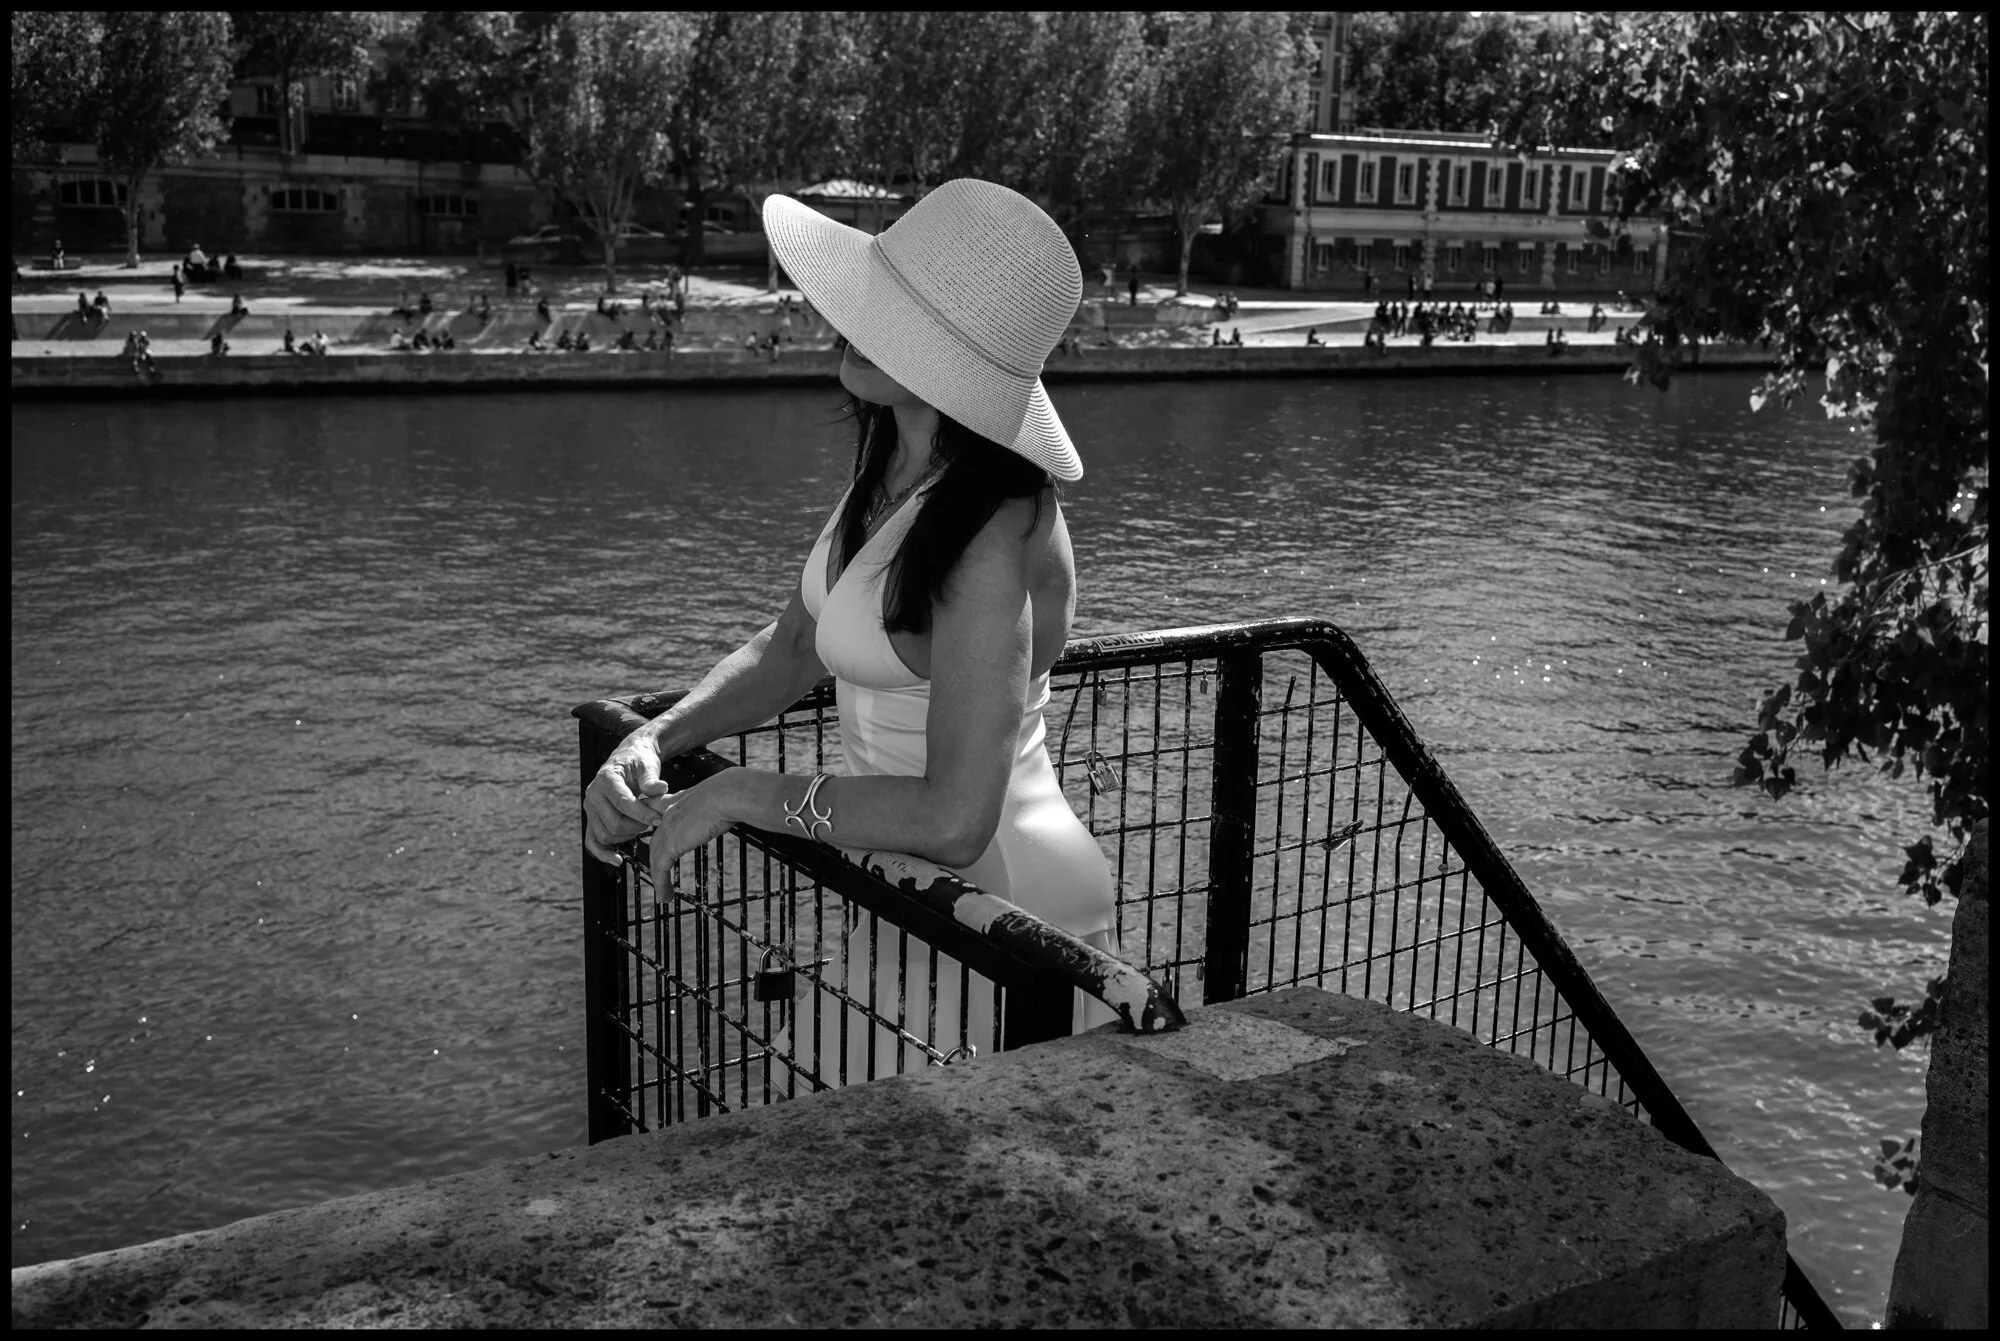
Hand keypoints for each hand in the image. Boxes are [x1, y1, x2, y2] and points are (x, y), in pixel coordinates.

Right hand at [583, 726, 672, 865]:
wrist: (628, 758)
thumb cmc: (638, 761)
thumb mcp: (647, 765)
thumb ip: (651, 779)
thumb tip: (661, 788)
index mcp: (605, 779)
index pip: (623, 803)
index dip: (642, 814)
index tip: (660, 819)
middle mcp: (593, 794)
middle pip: (614, 823)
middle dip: (637, 827)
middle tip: (654, 822)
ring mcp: (590, 809)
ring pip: (605, 835)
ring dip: (627, 836)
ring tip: (643, 826)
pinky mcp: (592, 819)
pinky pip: (592, 842)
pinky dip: (603, 853)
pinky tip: (618, 860)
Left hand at [645, 775, 738, 892]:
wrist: (730, 794)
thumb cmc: (735, 792)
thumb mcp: (724, 794)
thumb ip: (721, 801)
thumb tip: (740, 802)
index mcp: (680, 799)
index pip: (658, 810)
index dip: (656, 823)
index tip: (655, 831)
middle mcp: (669, 812)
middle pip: (656, 839)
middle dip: (655, 857)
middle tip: (659, 873)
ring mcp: (667, 829)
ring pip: (656, 857)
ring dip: (659, 877)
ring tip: (664, 894)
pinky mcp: (670, 844)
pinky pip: (660, 869)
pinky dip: (661, 884)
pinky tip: (665, 896)